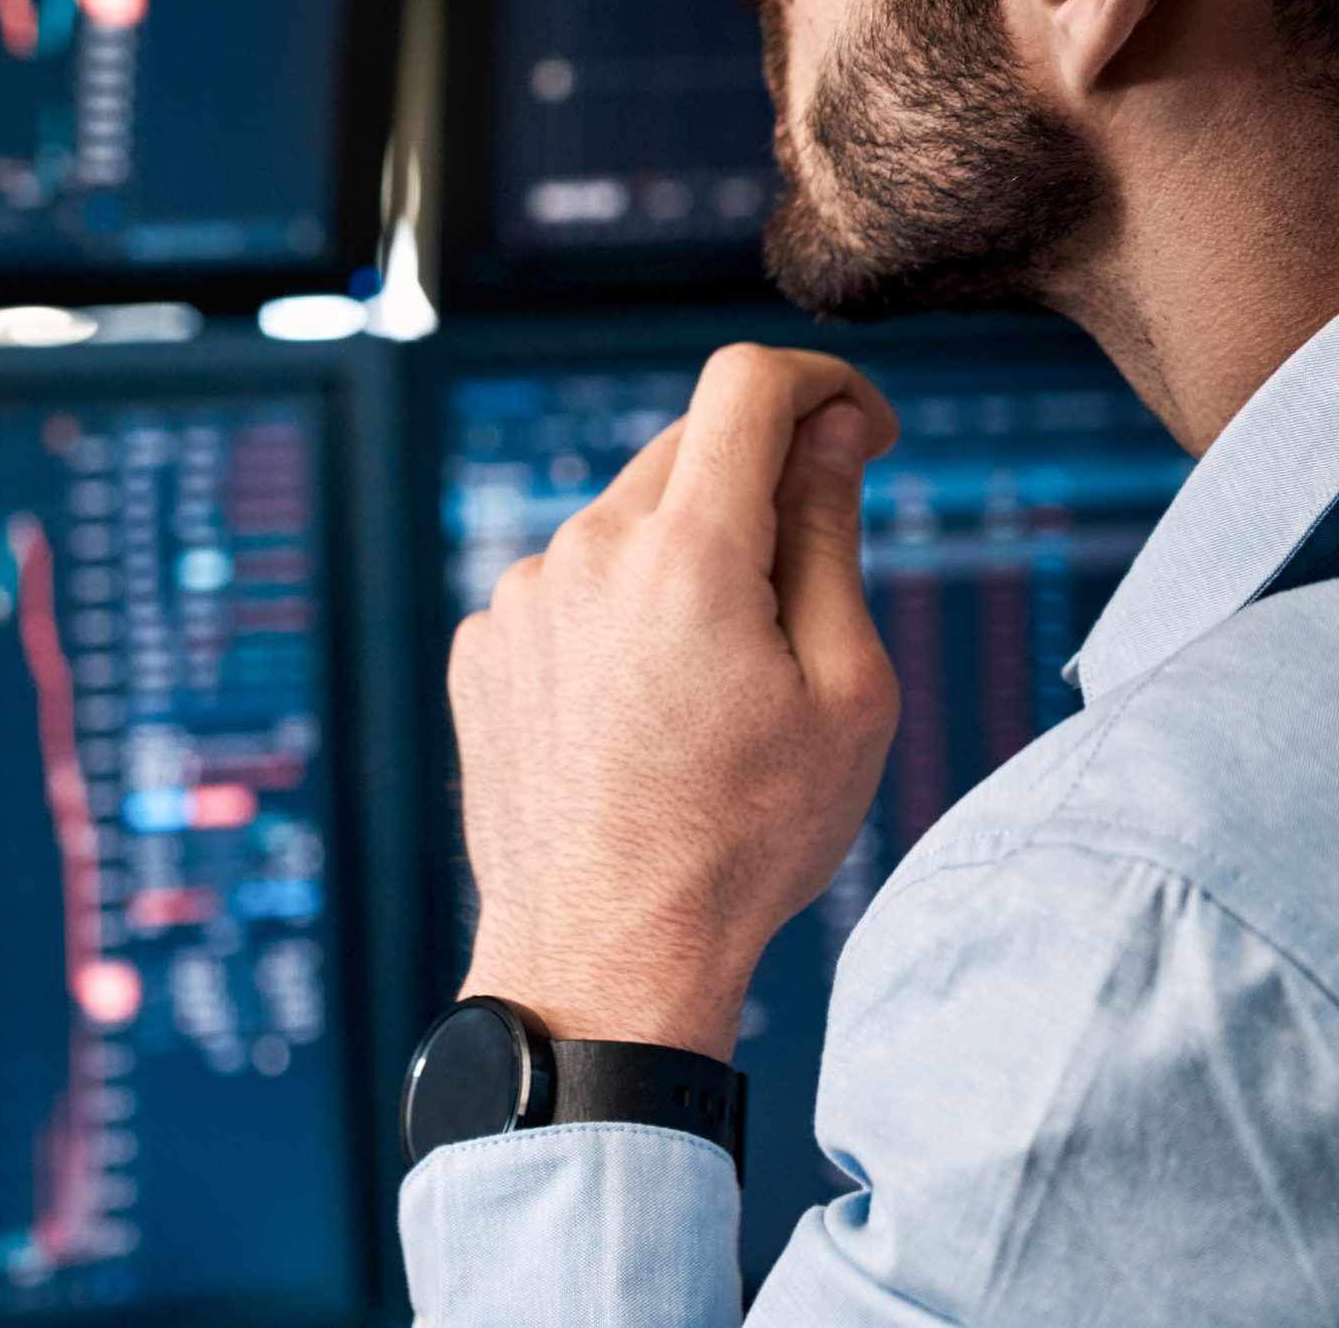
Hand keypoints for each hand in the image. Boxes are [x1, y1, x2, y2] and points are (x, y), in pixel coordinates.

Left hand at [449, 344, 901, 1061]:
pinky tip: (638, 717)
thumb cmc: (744, 841)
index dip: (820, 384)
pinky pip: (566, 590)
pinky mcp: (481, 647)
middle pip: (688, 450)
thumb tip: (825, 433)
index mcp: (688, 554)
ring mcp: (519, 600)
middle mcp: (585, 552)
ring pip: (624, 524)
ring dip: (679, 561)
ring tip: (709, 690)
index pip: (747, 383)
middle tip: (799, 594)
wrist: (603, 955)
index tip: (858, 430)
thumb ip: (830, 537)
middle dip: (757, 485)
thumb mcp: (844, 693)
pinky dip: (614, 616)